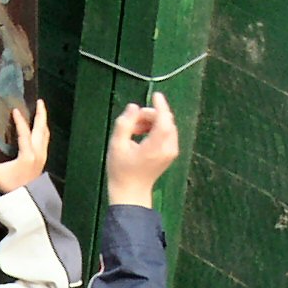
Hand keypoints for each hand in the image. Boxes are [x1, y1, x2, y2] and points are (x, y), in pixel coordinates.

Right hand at [0, 101, 49, 193]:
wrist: (27, 200)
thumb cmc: (13, 187)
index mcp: (28, 154)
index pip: (24, 132)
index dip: (20, 121)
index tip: (15, 110)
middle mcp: (37, 152)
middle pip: (41, 129)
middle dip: (41, 114)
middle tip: (40, 102)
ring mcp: (42, 156)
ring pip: (45, 134)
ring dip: (43, 122)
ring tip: (41, 113)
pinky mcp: (42, 160)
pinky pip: (45, 141)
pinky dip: (43, 132)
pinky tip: (40, 131)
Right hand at [103, 92, 179, 207]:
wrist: (131, 193)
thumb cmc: (121, 171)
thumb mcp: (116, 145)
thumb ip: (125, 123)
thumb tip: (134, 107)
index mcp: (155, 146)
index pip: (164, 120)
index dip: (161, 105)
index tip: (155, 95)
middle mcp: (168, 149)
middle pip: (166, 121)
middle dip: (150, 115)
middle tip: (132, 123)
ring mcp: (171, 153)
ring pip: (167, 126)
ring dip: (152, 123)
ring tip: (134, 131)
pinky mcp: (170, 154)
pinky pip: (167, 134)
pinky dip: (156, 130)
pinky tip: (142, 136)